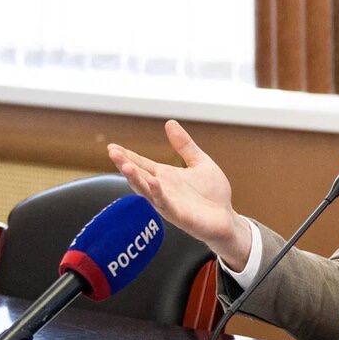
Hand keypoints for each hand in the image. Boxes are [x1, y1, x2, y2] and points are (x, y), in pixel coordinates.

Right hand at [107, 120, 249, 265]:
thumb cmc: (213, 193)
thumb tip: (169, 122)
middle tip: (112, 152)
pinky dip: (158, 194)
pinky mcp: (180, 216)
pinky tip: (153, 182)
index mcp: (166, 177)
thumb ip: (184, 145)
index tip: (111, 146)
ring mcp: (169, 204)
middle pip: (139, 176)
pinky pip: (166, 205)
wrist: (227, 218)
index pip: (142, 164)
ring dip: (136, 179)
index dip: (127, 156)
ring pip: (147, 191)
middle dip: (125, 165)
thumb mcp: (199, 162)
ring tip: (126, 166)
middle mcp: (163, 190)